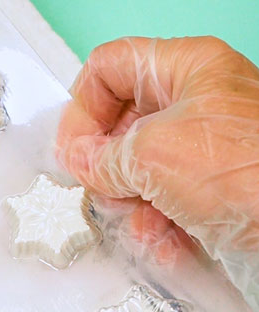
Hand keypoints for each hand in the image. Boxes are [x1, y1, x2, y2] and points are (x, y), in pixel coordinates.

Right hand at [57, 36, 258, 310]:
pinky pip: (161, 198)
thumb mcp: (154, 155)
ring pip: (137, 169)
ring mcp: (199, 147)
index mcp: (184, 69)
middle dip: (105, 166)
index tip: (70, 150)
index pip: (108, 69)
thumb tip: (78, 161)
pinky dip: (155, 224)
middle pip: (120, 125)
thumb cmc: (250, 170)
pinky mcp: (206, 186)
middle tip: (100, 189)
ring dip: (129, 204)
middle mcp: (192, 103)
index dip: (81, 108)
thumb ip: (102, 156)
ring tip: (139, 224)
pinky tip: (162, 242)